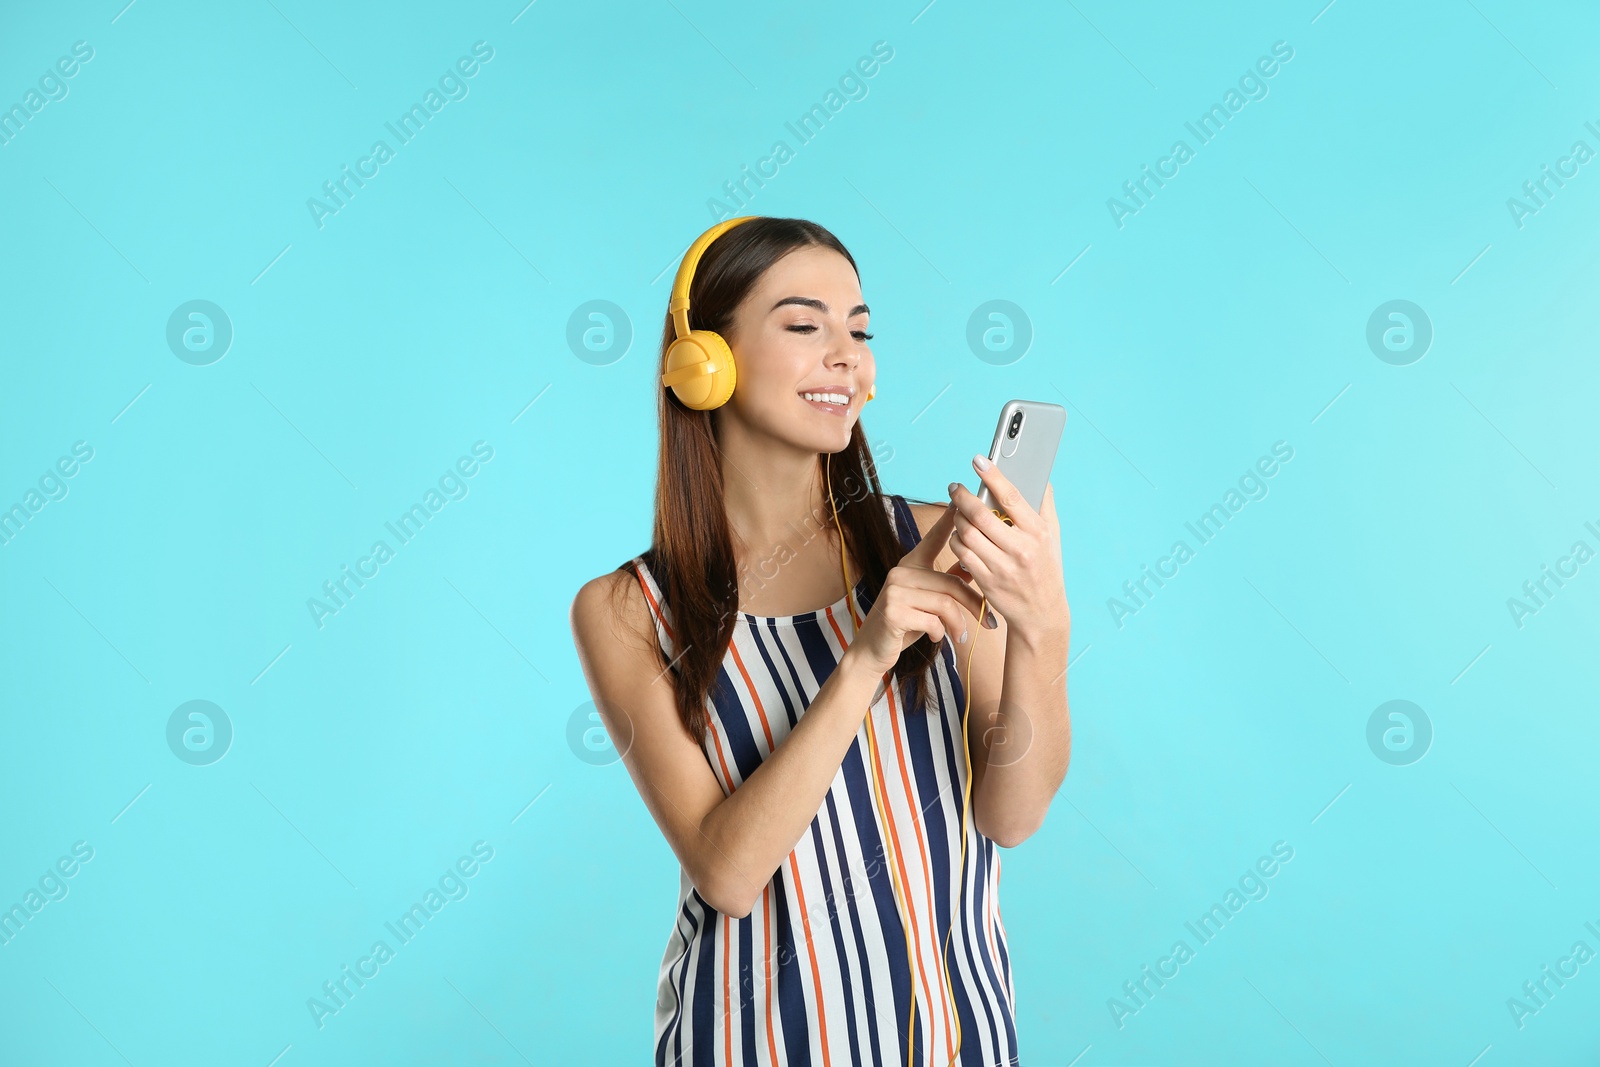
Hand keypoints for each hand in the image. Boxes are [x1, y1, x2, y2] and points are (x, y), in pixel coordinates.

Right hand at [847, 501, 990, 675]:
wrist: (873, 649)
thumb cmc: (903, 623)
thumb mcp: (926, 600)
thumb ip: (946, 581)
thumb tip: (972, 565)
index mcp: (911, 564)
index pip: (934, 538)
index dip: (948, 520)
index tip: (960, 502)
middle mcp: (901, 571)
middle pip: (951, 581)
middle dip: (974, 603)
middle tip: (989, 621)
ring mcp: (895, 590)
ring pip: (945, 602)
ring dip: (958, 623)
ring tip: (960, 635)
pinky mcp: (893, 611)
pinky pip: (933, 620)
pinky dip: (940, 632)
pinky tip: (936, 638)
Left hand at [947, 456, 1068, 640]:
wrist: (1041, 612)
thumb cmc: (1046, 567)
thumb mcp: (1053, 536)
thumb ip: (1044, 505)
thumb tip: (1038, 475)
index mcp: (1037, 532)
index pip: (1011, 497)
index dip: (992, 476)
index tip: (978, 460)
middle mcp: (1020, 549)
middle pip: (981, 514)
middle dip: (962, 496)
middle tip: (955, 487)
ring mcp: (1002, 566)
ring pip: (966, 533)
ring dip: (957, 519)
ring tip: (957, 512)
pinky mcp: (986, 581)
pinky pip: (961, 553)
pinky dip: (956, 540)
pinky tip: (959, 535)